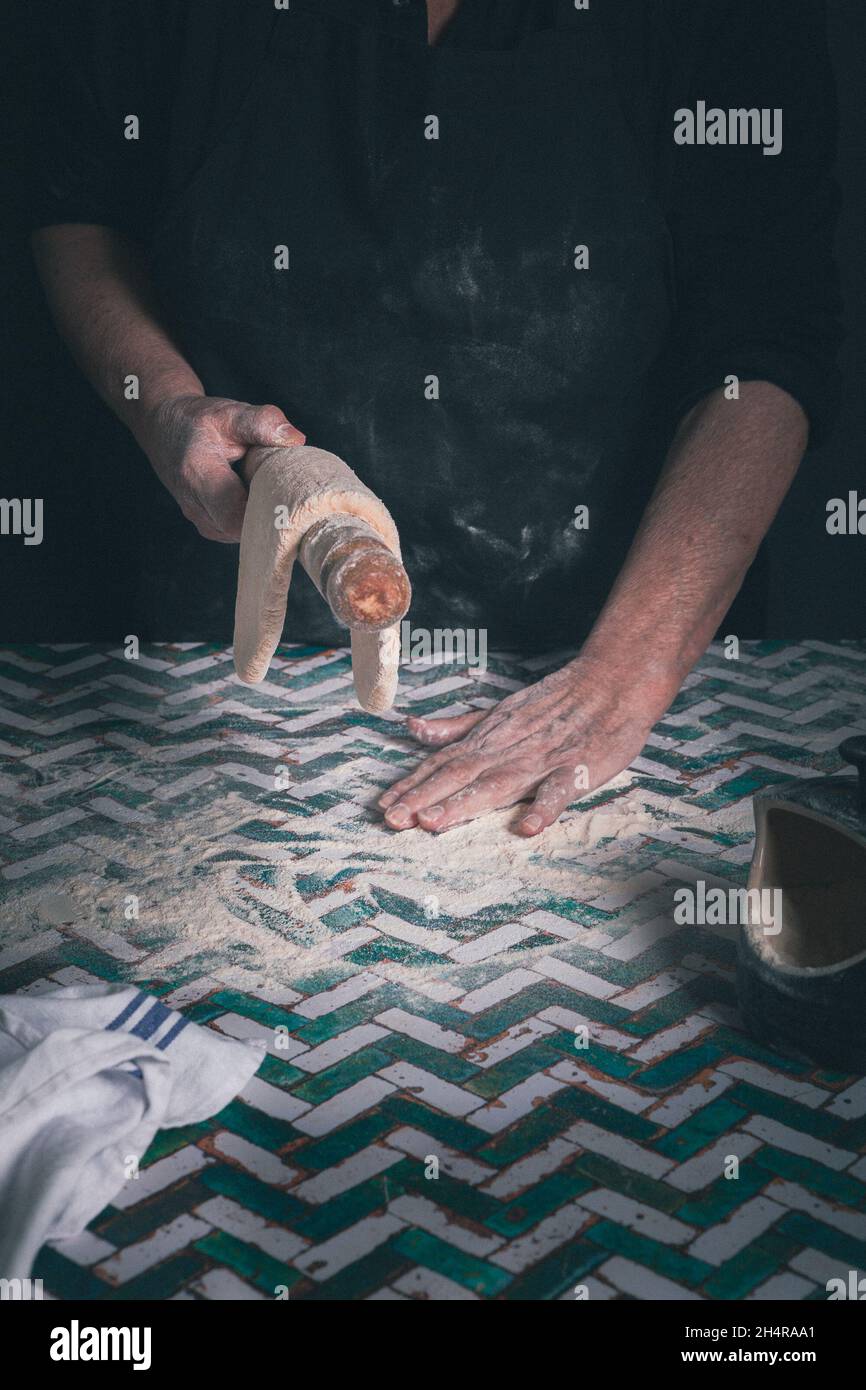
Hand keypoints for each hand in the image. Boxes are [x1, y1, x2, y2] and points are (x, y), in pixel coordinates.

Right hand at [140, 394, 304, 541]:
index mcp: (198, 473)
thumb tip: (296, 439)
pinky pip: (235, 533)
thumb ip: (262, 422)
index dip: (265, 514)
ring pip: (239, 536)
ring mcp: (199, 518)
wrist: (164, 429)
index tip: (288, 499)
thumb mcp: (229, 413)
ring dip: (261, 521)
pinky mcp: (207, 524)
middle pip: (240, 530)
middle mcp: (194, 503)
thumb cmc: (199, 422)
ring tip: (276, 496)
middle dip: (268, 519)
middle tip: (290, 499)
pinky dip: (252, 522)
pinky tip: (263, 502)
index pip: (234, 514)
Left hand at [378, 657, 665, 835]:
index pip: (442, 763)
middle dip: (423, 797)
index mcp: (489, 738)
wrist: (610, 683)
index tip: (382, 805)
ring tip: (432, 823)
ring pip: (497, 784)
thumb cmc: (555, 702)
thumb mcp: (500, 711)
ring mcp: (541, 759)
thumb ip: (457, 727)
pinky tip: (527, 828)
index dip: (412, 784)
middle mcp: (507, 749)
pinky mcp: (576, 768)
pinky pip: (558, 791)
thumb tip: (413, 729)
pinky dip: (543, 808)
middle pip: (459, 775)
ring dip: (463, 803)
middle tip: (391, 819)